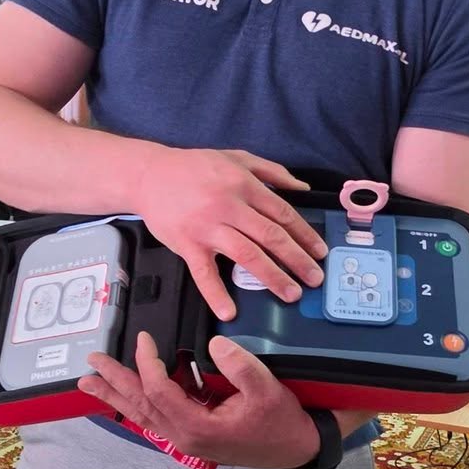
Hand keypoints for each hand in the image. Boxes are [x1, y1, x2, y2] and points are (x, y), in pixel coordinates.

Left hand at [78, 333, 321, 468]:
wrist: (296, 448)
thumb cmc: (282, 420)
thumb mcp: (266, 389)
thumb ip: (240, 366)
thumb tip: (214, 344)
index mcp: (197, 427)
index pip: (158, 391)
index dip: (147, 363)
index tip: (144, 338)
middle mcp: (184, 437)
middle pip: (140, 406)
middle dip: (114, 384)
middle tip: (90, 366)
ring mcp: (186, 439)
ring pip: (143, 416)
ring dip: (117, 398)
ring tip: (90, 384)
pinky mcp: (192, 435)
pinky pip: (155, 419)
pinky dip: (136, 406)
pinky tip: (123, 398)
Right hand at [136, 148, 325, 320]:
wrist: (149, 175)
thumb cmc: (194, 167)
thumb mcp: (236, 157)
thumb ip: (271, 171)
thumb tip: (302, 187)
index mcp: (244, 185)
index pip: (283, 213)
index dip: (304, 234)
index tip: (320, 251)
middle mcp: (228, 206)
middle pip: (271, 236)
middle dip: (297, 259)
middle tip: (315, 278)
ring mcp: (207, 227)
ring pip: (247, 255)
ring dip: (272, 277)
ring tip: (291, 293)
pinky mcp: (187, 245)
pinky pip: (204, 273)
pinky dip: (216, 294)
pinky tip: (230, 311)